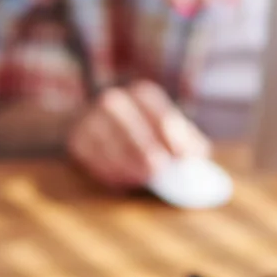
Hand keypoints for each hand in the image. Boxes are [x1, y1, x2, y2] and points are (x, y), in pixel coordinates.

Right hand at [66, 82, 208, 190]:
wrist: (95, 123)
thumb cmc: (142, 129)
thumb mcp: (164, 126)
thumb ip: (185, 139)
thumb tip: (199, 155)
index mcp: (142, 95)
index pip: (159, 115)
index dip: (173, 135)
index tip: (182, 156)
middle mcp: (114, 101)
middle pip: (130, 126)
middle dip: (145, 149)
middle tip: (158, 170)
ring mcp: (91, 119)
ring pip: (109, 142)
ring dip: (127, 163)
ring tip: (142, 178)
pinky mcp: (77, 140)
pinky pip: (92, 157)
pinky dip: (109, 170)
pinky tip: (123, 180)